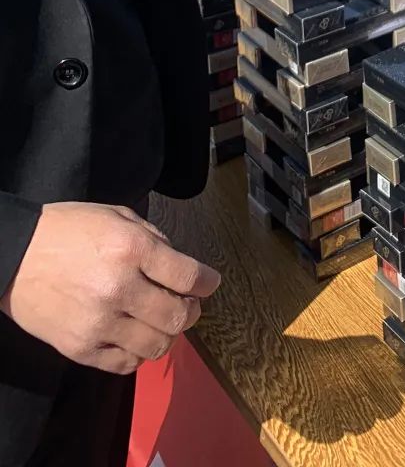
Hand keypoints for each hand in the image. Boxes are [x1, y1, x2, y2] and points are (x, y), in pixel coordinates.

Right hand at [0, 202, 219, 374]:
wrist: (13, 256)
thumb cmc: (66, 231)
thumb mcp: (117, 216)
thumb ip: (153, 239)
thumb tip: (179, 265)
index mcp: (131, 249)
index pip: (188, 276)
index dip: (207, 282)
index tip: (209, 284)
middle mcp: (118, 288)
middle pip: (178, 316)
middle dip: (191, 311)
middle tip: (187, 304)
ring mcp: (98, 323)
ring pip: (157, 345)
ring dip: (167, 335)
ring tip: (160, 321)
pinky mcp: (80, 348)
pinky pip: (125, 364)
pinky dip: (139, 353)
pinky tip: (135, 336)